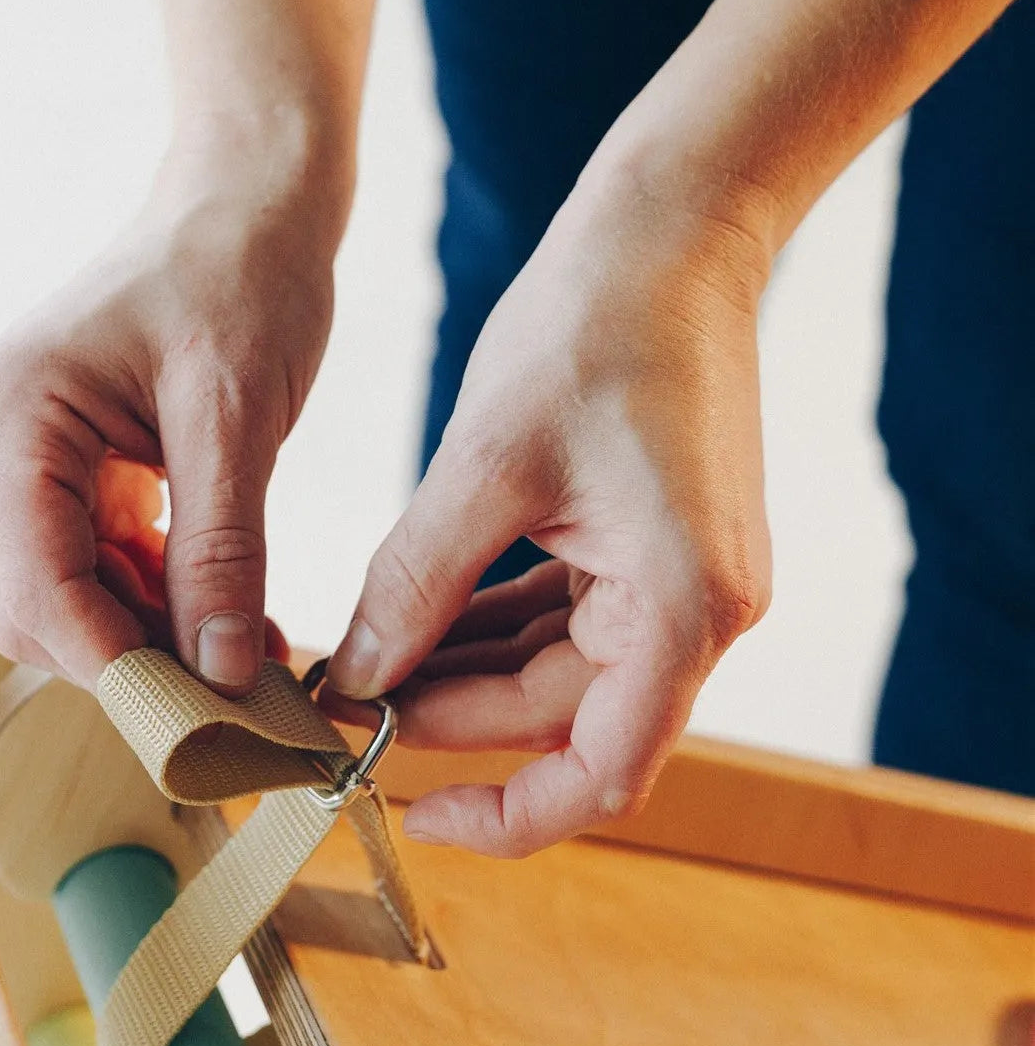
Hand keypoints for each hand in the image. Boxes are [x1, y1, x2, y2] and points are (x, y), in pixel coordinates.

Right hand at [0, 133, 338, 690]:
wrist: (249, 206)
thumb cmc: (241, 276)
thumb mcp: (237, 416)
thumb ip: (221, 548)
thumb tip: (220, 671)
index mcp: (14, 415)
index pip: (34, 584)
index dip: (114, 661)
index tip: (202, 713)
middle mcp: (1, 443)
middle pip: (40, 606)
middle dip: (133, 656)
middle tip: (235, 689)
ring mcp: (32, 460)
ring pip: (74, 598)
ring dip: (155, 637)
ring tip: (250, 653)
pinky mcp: (77, 471)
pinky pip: (106, 566)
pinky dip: (164, 601)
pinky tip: (233, 615)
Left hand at [324, 150, 774, 855]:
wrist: (675, 232)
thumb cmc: (598, 326)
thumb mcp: (486, 467)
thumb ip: (418, 586)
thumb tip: (358, 680)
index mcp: (686, 607)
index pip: (600, 773)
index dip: (505, 813)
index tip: (411, 808)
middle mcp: (699, 612)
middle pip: (563, 719)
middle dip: (450, 716)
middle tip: (344, 699)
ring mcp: (678, 581)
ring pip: (556, 674)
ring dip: (463, 674)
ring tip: (365, 662)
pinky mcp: (648, 550)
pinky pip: (561, 619)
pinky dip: (489, 628)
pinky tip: (417, 620)